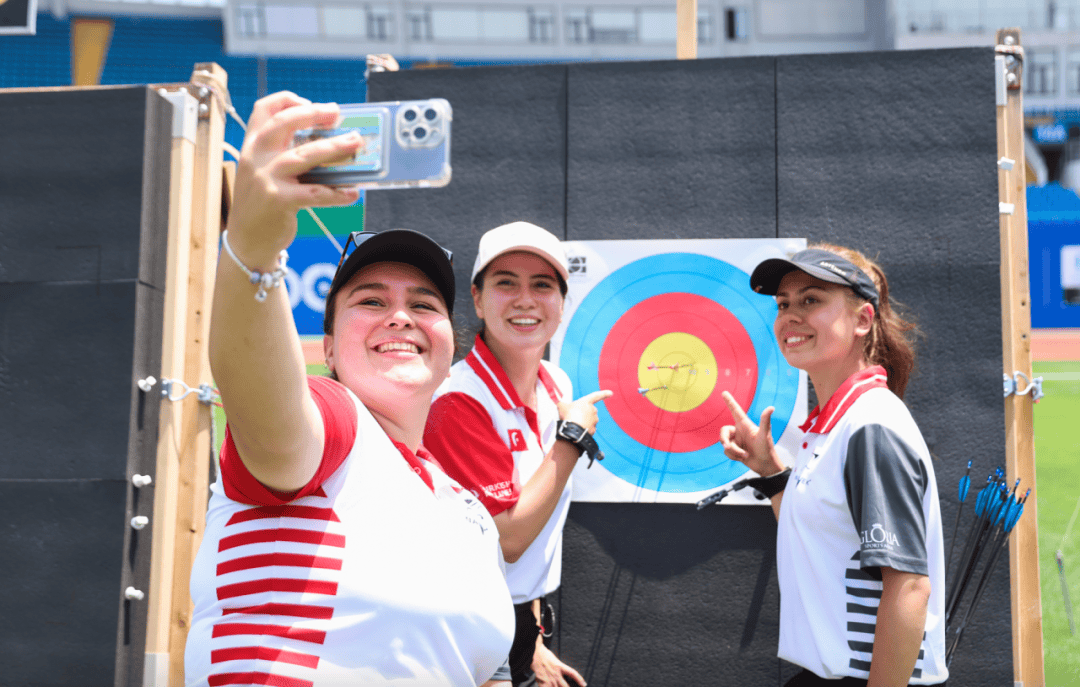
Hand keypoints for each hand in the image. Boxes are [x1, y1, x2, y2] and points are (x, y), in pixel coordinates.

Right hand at [227, 92, 362, 266]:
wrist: (245, 241)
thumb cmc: (262, 204)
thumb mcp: (261, 172)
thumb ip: (282, 153)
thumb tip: (327, 142)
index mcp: (251, 146)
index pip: (263, 110)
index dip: (288, 100)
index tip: (310, 104)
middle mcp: (255, 158)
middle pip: (284, 123)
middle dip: (314, 114)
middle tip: (338, 114)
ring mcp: (266, 179)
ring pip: (305, 155)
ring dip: (335, 147)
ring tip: (355, 143)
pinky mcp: (279, 201)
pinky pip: (315, 193)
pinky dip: (336, 193)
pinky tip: (352, 193)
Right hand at [532, 643, 585, 686]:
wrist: (534, 655)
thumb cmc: (543, 656)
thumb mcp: (555, 659)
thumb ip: (560, 667)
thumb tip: (564, 669)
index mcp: (560, 667)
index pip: (573, 674)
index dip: (579, 680)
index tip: (584, 684)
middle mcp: (556, 675)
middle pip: (566, 686)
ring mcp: (550, 680)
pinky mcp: (543, 684)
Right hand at [557, 390, 612, 434]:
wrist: (572, 430)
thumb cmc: (567, 416)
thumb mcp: (561, 406)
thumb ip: (561, 404)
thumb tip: (558, 403)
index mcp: (586, 402)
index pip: (596, 396)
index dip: (604, 394)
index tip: (611, 393)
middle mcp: (592, 410)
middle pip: (590, 411)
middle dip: (583, 414)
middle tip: (574, 417)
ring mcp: (594, 420)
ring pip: (590, 421)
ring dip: (584, 422)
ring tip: (574, 424)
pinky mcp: (593, 429)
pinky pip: (589, 429)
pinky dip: (585, 429)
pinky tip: (578, 430)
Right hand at [718, 391, 783, 476]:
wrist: (765, 466)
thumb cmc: (767, 449)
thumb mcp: (765, 435)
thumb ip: (765, 421)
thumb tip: (771, 407)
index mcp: (745, 425)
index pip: (735, 410)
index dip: (729, 401)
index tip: (724, 392)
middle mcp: (739, 431)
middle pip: (723, 431)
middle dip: (723, 439)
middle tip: (727, 446)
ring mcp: (736, 441)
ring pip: (725, 443)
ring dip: (734, 451)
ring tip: (745, 455)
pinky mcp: (734, 450)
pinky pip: (726, 452)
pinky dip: (734, 456)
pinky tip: (743, 458)